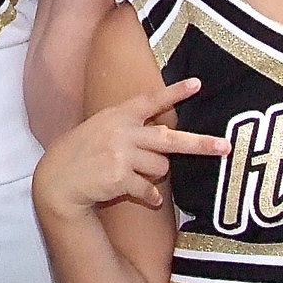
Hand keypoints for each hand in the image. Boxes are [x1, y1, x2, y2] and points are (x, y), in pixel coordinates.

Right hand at [35, 78, 230, 212]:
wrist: (57, 179)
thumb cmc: (82, 153)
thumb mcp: (101, 127)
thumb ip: (131, 128)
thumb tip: (167, 141)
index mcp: (119, 115)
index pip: (151, 100)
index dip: (175, 92)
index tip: (197, 84)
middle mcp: (122, 132)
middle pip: (170, 138)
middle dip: (200, 144)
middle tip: (225, 146)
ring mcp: (121, 155)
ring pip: (160, 167)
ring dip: (154, 174)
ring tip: (132, 174)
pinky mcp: (120, 177)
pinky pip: (149, 189)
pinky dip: (150, 196)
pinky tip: (144, 198)